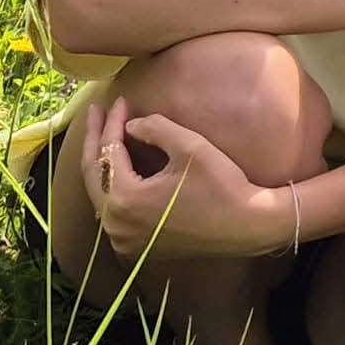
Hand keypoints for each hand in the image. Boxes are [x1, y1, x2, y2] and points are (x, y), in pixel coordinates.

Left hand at [79, 94, 288, 260]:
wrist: (249, 227)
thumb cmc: (223, 186)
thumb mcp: (190, 146)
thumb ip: (154, 128)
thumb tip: (131, 126)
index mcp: (126, 199)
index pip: (109, 152)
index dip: (113, 123)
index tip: (119, 100)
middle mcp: (117, 224)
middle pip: (95, 175)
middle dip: (95, 140)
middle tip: (97, 112)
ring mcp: (124, 238)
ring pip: (102, 193)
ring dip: (103, 163)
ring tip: (105, 136)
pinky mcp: (137, 245)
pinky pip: (114, 210)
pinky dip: (113, 185)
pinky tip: (118, 168)